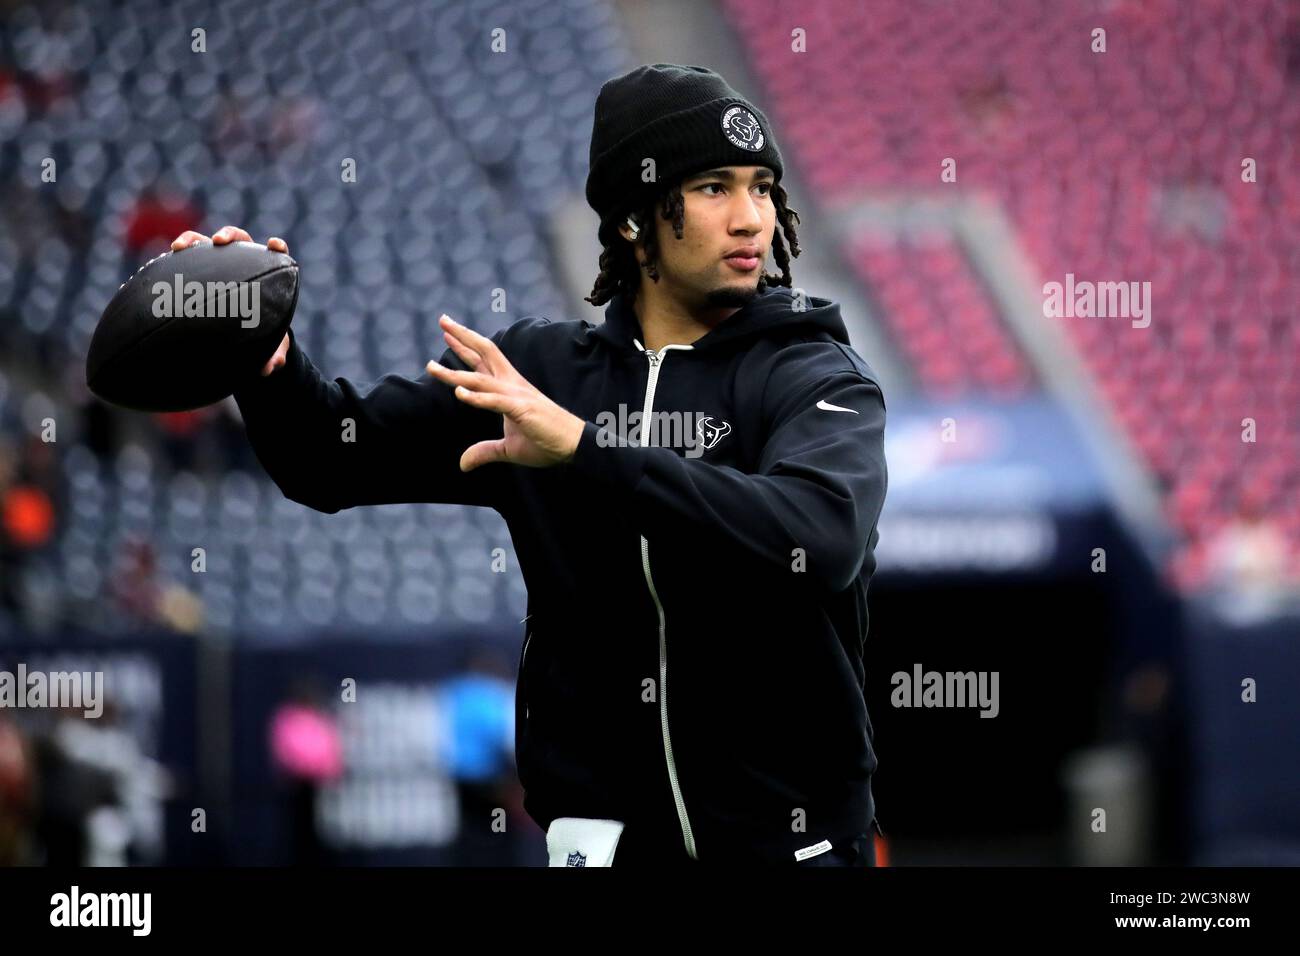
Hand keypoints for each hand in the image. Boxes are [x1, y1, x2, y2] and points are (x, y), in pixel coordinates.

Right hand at [170, 226, 290, 375]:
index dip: (276, 247)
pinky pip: (183, 259)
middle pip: (237, 239)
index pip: (274, 253)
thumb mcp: (269, 344)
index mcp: (265, 272)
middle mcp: (241, 260)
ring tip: (177, 248)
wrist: (242, 327)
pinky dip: (171, 259)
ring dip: (192, 240)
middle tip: (219, 242)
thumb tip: (268, 370)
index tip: (275, 246)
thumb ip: (274, 354)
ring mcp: (217, 261)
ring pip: (204, 242)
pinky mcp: (196, 267)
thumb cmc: (261, 330)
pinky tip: (158, 265)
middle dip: (228, 236)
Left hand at [425, 314, 585, 471]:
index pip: (483, 360)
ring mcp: (516, 396)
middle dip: (462, 337)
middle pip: (484, 353)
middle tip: (443, 320)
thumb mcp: (508, 449)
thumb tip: (463, 463)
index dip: (465, 345)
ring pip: (480, 379)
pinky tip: (458, 393)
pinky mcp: (521, 410)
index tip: (447, 332)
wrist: (574, 445)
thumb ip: (485, 451)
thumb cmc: (545, 441)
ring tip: (431, 367)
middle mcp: (511, 385)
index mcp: (509, 387)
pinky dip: (476, 397)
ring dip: (455, 373)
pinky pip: (495, 401)